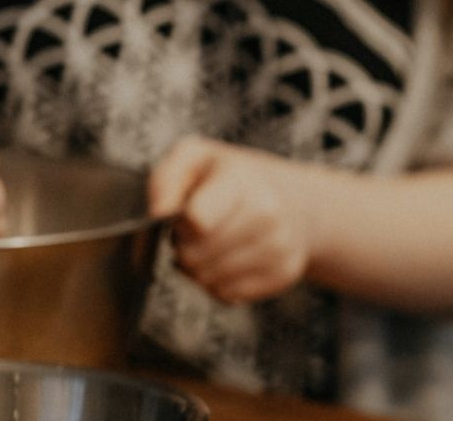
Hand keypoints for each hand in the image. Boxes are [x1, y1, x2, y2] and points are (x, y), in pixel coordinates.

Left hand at [149, 137, 312, 303]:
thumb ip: (167, 178)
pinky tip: (226, 262)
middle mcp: (268, 213)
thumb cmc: (233, 180)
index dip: (179, 225)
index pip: (197, 221)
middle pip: (196, 256)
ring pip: (210, 280)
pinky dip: (219, 284)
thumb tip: (159, 212)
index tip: (185, 216)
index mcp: (242, 180)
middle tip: (194, 234)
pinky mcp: (284, 274)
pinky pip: (228, 295)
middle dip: (184, 249)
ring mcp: (280, 246)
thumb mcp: (196, 158)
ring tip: (209, 247)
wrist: (293, 200)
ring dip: (199, 269)